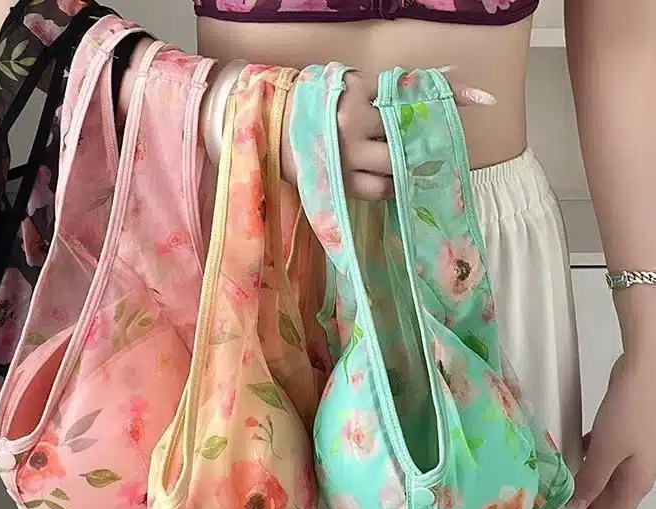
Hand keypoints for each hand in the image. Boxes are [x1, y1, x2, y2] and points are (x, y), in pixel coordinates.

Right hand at [281, 67, 496, 200]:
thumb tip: (448, 72)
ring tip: (414, 165)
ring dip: (410, 166)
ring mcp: (346, 156)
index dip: (449, 94)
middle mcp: (353, 123)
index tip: (485, 101)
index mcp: (357, 91)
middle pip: (408, 134)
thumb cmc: (317, 106)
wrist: (271, 132)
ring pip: (396, 166)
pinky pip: (378, 189)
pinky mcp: (339, 182)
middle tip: (443, 144)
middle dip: (428, 140)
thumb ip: (391, 86)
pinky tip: (390, 179)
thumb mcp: (352, 85)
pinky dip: (390, 186)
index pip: (411, 91)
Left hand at [556, 352, 655, 508]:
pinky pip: (600, 458)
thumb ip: (589, 483)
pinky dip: (586, 463)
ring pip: (602, 482)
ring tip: (565, 506)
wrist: (645, 373)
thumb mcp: (606, 452)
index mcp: (635, 483)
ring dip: (584, 493)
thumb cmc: (628, 413)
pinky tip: (571, 459)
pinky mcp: (620, 435)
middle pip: (608, 506)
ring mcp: (629, 454)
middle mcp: (634, 473)